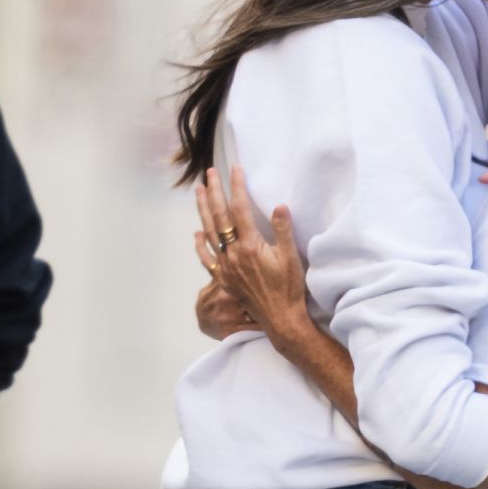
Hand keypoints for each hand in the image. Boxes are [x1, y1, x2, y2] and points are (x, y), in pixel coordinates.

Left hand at [195, 165, 310, 349]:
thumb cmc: (289, 289)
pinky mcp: (223, 279)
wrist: (280, 319)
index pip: (239, 208)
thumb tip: (279, 205)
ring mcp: (225, 267)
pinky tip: (196, 233)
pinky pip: (206, 258)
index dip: (236, 186)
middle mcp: (232, 254)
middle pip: (219, 216)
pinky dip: (200, 245)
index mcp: (249, 246)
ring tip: (199, 192)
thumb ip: (283, 230)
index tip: (235, 168)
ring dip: (203, 210)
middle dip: (214, 192)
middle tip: (210, 173)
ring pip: (209, 232)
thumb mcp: (291, 257)